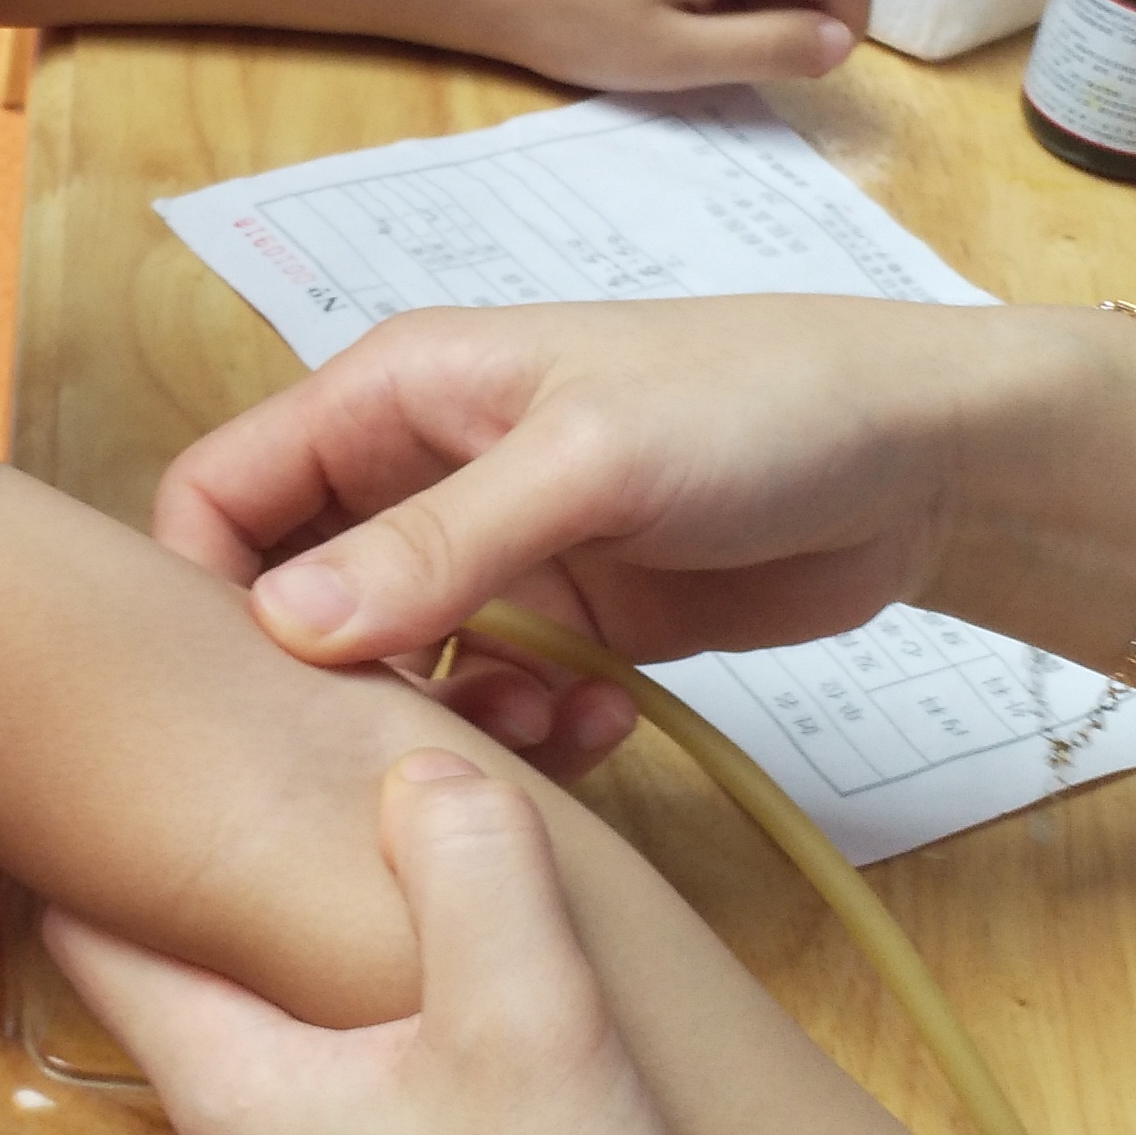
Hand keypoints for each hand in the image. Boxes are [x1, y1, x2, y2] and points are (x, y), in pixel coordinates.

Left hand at [45, 754, 822, 1134]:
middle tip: (251, 721)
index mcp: (224, 1078)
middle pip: (190, 947)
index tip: (98, 711)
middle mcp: (246, 1132)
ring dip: (312, 910)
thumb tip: (412, 760)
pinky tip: (468, 943)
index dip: (90, 809)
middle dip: (214, 841)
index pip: (87, 917)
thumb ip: (470, 865)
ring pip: (284, 1001)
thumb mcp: (529, 1023)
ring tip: (368, 804)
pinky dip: (385, 980)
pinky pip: (363, 1056)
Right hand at [149, 298, 1041, 760]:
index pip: (223, 488)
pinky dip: (528, 734)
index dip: (208, 591)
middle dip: (338, 684)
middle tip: (412, 740)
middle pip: (295, 598)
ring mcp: (493, 555)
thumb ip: (439, 545)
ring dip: (446, 723)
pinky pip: (491, 702)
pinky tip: (601, 728)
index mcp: (393, 394)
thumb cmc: (761, 404)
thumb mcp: (590, 463)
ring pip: (393, 671)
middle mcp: (420, 472)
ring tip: (540, 729)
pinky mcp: (564, 623)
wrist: (927, 461)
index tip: (251, 696)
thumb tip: (281, 626)